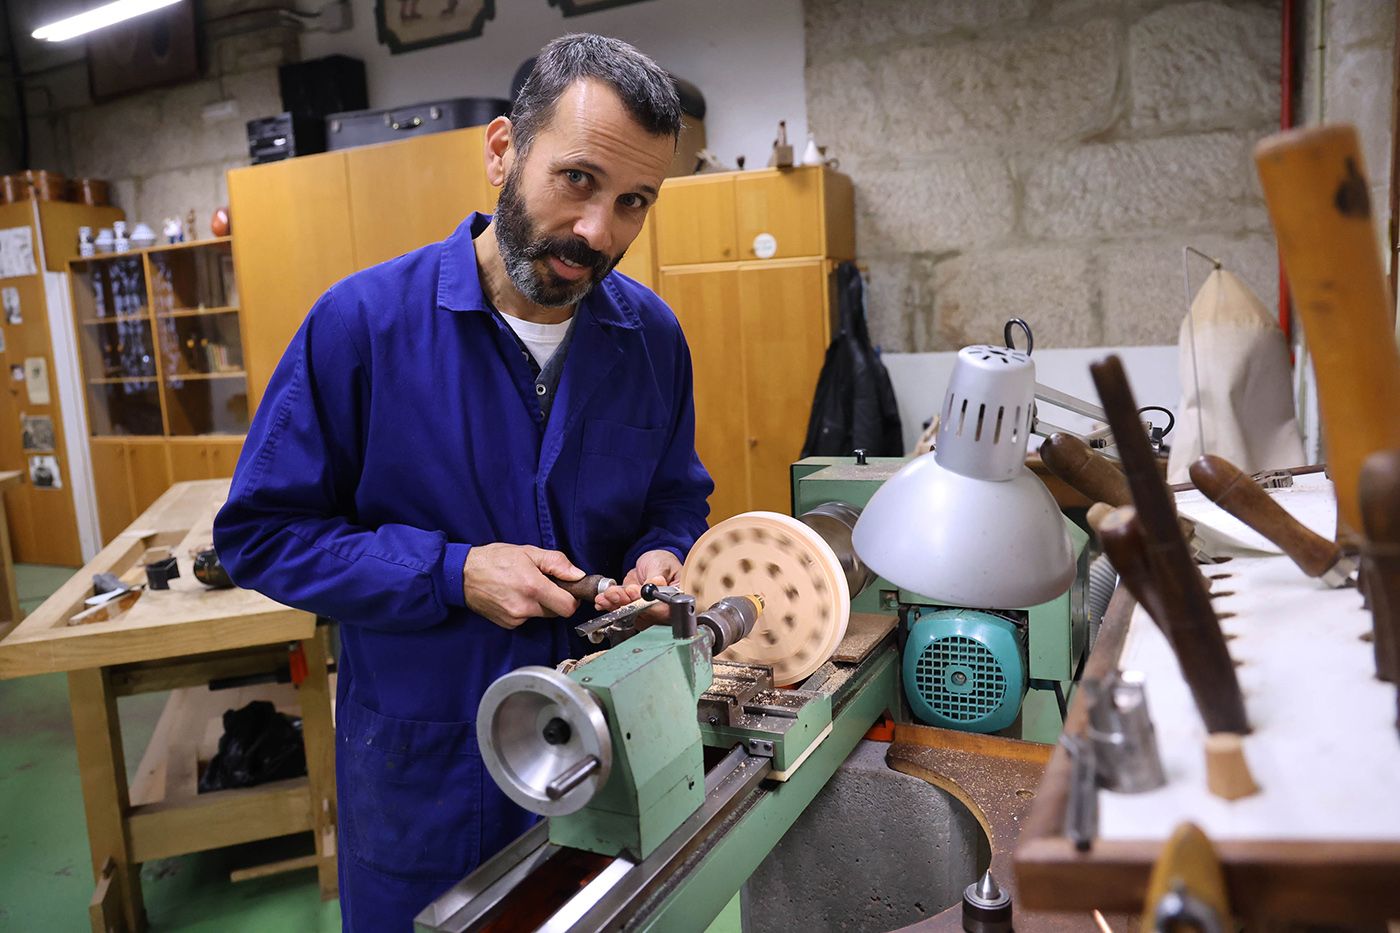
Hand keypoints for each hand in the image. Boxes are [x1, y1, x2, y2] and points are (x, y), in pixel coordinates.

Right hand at [463, 544, 583, 629]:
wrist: (462, 575)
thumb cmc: (494, 559)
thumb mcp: (528, 552)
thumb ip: (556, 563)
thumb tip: (577, 575)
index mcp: (533, 587)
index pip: (568, 607)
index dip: (573, 598)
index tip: (568, 589)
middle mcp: (525, 607)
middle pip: (557, 612)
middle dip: (556, 599)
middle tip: (544, 583)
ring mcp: (515, 618)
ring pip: (542, 615)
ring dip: (540, 604)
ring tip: (525, 586)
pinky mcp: (508, 624)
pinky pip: (527, 618)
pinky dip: (526, 609)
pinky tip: (514, 595)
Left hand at [594, 549, 681, 624]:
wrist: (652, 563)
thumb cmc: (663, 562)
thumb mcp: (661, 565)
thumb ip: (656, 576)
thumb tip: (655, 583)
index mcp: (676, 600)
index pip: (664, 609)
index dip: (648, 604)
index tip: (634, 592)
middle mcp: (663, 611)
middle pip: (645, 614)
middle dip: (626, 604)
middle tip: (614, 593)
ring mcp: (648, 612)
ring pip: (631, 615)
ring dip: (615, 605)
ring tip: (606, 595)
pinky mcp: (635, 611)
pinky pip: (623, 612)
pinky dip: (611, 606)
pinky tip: (603, 601)